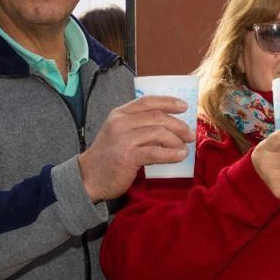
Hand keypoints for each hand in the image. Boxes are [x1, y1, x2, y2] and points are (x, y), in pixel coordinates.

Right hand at [78, 95, 193, 201]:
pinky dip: (171, 154)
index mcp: (119, 114)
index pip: (148, 102)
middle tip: (190, 134)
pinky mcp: (127, 157)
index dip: (168, 102)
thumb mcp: (120, 133)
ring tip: (185, 148)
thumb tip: (171, 127)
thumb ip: (139, 126)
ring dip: (176, 140)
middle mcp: (120, 123)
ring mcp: (123, 139)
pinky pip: (155, 152)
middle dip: (178, 125)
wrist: (89, 177)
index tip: (185, 107)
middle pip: (157, 117)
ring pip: (158, 133)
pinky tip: (179, 156)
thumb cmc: (109, 156)